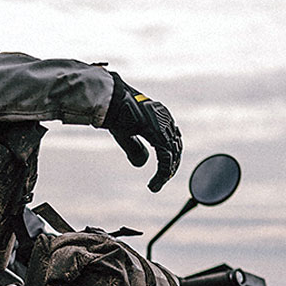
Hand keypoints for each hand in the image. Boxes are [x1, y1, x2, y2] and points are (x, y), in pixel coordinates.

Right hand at [103, 73, 181, 191]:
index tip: (162, 173)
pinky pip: (166, 158)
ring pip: (173, 155)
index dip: (169, 159)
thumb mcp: (126, 134)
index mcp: (160, 118)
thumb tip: (143, 164)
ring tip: (155, 186)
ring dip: (166, 173)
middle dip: (170, 167)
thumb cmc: (115, 112)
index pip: (171, 141)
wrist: (109, 99)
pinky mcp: (158, 133)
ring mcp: (164, 126)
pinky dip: (162, 173)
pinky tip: (154, 184)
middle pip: (176, 148)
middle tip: (160, 181)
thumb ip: (134, 148)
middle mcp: (166, 121)